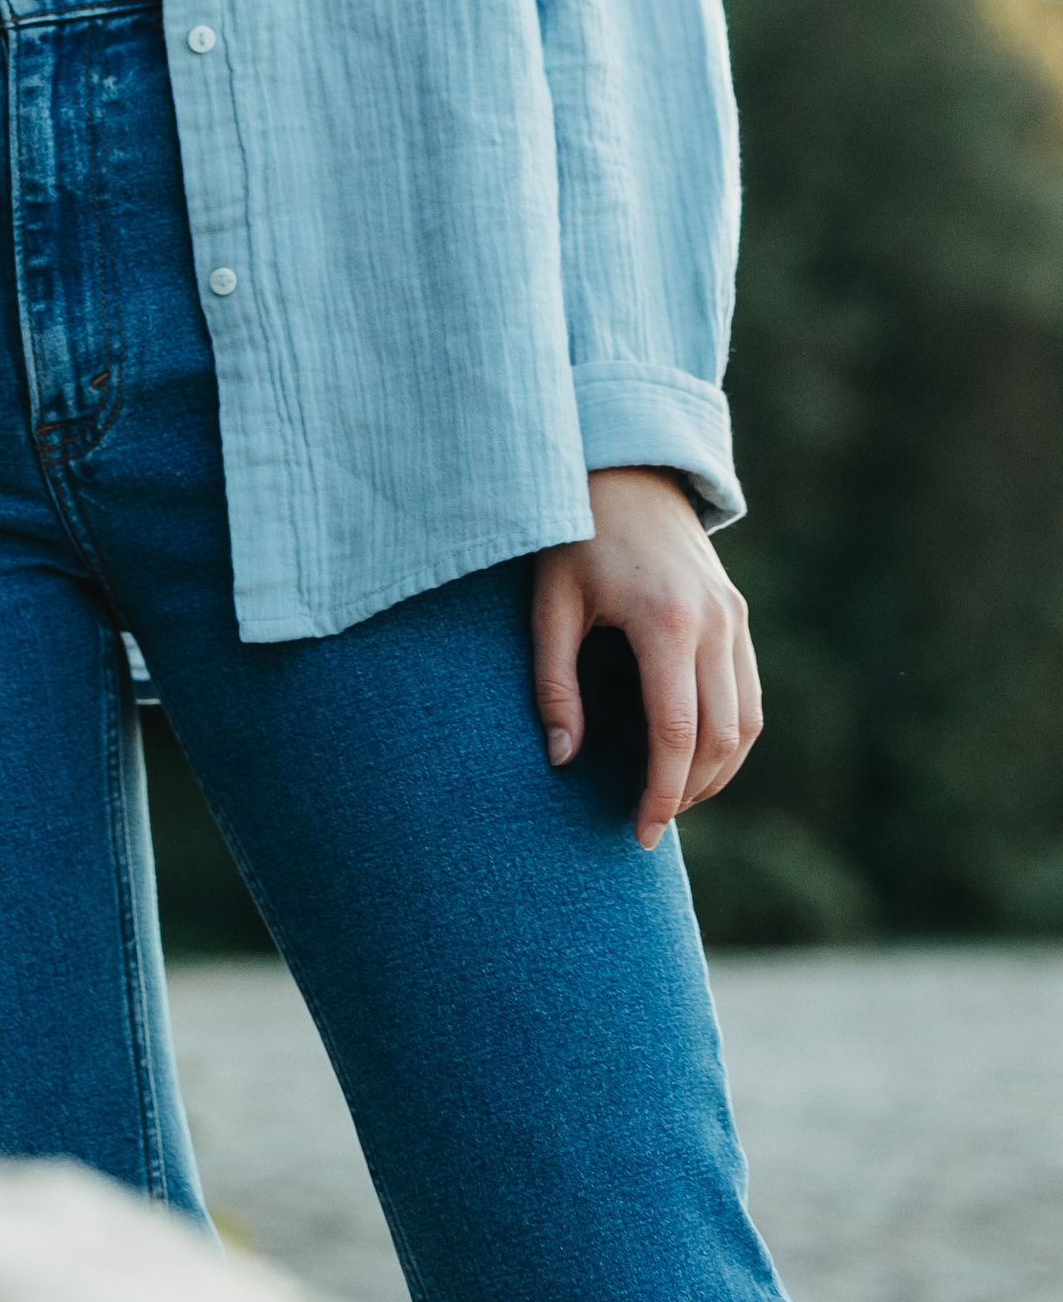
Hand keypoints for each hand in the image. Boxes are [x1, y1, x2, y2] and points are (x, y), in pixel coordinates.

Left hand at [531, 467, 760, 851]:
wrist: (623, 469)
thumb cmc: (575, 536)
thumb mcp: (550, 605)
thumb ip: (554, 684)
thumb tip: (562, 760)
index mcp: (666, 622)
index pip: (676, 734)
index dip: (662, 793)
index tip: (640, 832)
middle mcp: (714, 623)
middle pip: (721, 738)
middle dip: (690, 792)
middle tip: (651, 824)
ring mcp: (734, 617)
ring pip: (749, 723)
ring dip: (717, 771)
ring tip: (672, 798)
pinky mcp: (738, 613)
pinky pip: (750, 694)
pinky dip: (731, 735)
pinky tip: (694, 754)